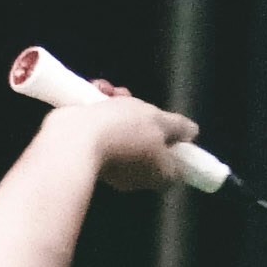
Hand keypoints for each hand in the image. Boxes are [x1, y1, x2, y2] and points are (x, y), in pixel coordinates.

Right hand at [66, 79, 204, 192]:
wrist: (74, 139)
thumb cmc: (123, 131)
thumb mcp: (158, 121)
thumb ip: (178, 127)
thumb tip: (191, 132)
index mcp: (158, 174)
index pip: (175, 164)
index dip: (174, 142)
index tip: (166, 123)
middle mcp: (137, 175)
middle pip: (148, 140)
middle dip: (139, 113)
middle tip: (130, 98)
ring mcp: (113, 166)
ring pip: (123, 130)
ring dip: (117, 106)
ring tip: (107, 91)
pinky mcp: (91, 154)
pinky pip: (101, 131)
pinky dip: (99, 111)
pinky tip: (95, 93)